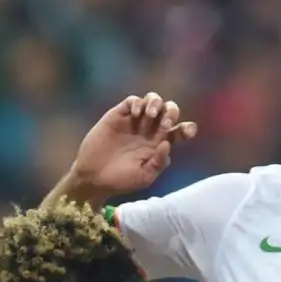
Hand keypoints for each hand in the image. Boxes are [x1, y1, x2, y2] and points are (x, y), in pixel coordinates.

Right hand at [66, 92, 198, 197]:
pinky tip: (136, 115)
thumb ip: (159, 162)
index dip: (188, 128)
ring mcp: (135, 122)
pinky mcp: (118, 116)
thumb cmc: (120, 181)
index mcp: (160, 144)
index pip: (180, 131)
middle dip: (172, 112)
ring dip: (156, 103)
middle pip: (169, 110)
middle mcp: (150, 130)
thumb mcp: (144, 177)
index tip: (188, 132)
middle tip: (164, 124)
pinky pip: (132, 101)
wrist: (93, 178)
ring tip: (150, 115)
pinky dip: (137, 103)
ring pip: (153, 100)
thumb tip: (168, 143)